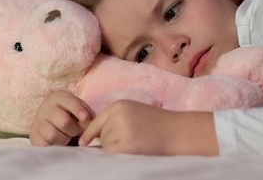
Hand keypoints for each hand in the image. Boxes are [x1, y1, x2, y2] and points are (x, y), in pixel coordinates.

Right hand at [30, 90, 93, 146]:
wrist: (52, 126)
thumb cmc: (71, 118)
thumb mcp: (79, 112)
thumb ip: (86, 115)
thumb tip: (90, 124)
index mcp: (59, 97)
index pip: (69, 101)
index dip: (79, 110)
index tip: (86, 119)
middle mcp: (46, 107)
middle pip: (64, 121)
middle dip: (74, 130)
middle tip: (76, 132)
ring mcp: (38, 122)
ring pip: (53, 135)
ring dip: (64, 139)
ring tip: (67, 137)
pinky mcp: (34, 137)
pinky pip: (45, 145)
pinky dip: (55, 147)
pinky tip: (59, 144)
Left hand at [78, 100, 218, 155]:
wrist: (178, 132)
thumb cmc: (159, 125)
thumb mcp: (134, 113)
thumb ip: (116, 119)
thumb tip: (93, 136)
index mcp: (119, 105)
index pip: (96, 122)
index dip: (90, 134)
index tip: (83, 143)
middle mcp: (117, 114)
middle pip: (101, 135)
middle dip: (110, 142)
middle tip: (133, 141)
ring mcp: (120, 129)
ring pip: (106, 146)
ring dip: (116, 149)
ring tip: (136, 145)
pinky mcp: (124, 144)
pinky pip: (110, 155)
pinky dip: (116, 157)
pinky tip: (131, 152)